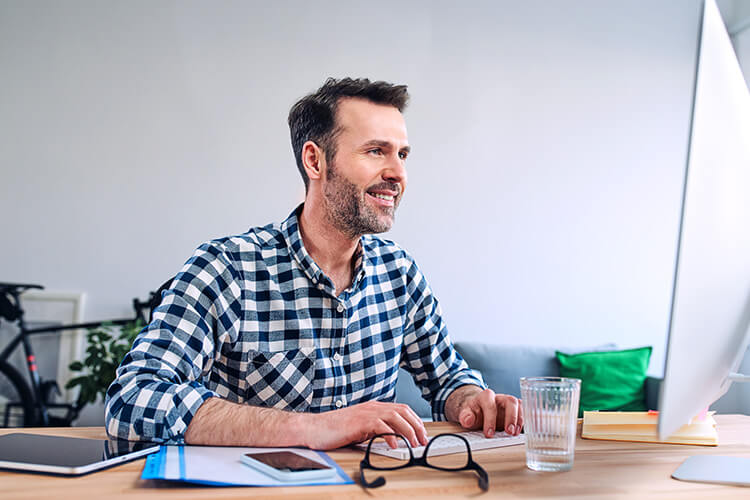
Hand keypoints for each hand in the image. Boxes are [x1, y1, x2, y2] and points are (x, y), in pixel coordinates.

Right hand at [299, 400, 428, 449]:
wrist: (314, 428)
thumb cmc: (334, 430)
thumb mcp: (360, 428)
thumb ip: (375, 429)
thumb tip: (393, 438)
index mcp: (373, 407)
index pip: (401, 409)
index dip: (414, 420)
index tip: (421, 433)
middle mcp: (372, 407)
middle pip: (403, 411)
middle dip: (416, 426)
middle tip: (422, 440)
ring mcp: (366, 413)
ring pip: (396, 417)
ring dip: (408, 431)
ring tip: (414, 444)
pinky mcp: (359, 422)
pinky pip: (381, 426)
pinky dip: (391, 436)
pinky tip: (395, 446)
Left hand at [451, 387, 522, 437]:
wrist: (477, 410)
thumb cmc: (474, 411)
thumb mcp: (466, 414)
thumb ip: (466, 416)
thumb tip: (467, 420)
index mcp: (486, 396)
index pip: (490, 405)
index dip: (490, 420)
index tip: (489, 433)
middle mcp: (499, 397)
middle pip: (510, 401)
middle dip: (511, 417)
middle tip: (508, 432)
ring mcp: (508, 403)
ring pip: (518, 405)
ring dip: (519, 420)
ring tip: (514, 433)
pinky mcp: (515, 410)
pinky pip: (523, 411)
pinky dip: (524, 420)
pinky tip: (520, 430)